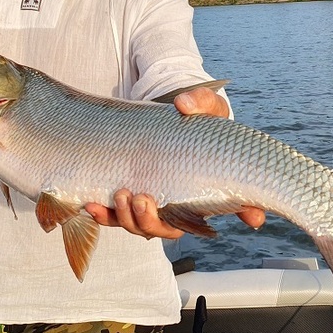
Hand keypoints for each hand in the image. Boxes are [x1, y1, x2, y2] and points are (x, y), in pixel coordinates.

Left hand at [84, 85, 265, 235]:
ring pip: (139, 226)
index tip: (240, 218)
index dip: (229, 219)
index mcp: (206, 189)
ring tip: (120, 195)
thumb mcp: (204, 106)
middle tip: (142, 198)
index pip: (221, 213)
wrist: (168, 117)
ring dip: (127, 218)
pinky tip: (92, 206)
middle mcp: (179, 204)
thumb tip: (185, 106)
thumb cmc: (195, 117)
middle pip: (166, 230)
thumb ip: (200, 103)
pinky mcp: (129, 196)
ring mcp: (153, 202)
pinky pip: (116, 216)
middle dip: (150, 221)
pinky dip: (104, 215)